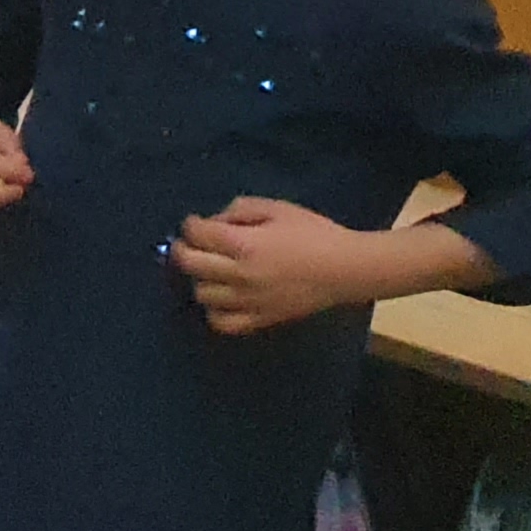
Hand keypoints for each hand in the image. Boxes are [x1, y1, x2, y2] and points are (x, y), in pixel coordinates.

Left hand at [171, 197, 369, 335]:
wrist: (347, 269)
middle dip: (183, 250)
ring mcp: (247, 301)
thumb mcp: (278, 208)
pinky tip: (222, 298)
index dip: (190, 225)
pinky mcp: (259, 319)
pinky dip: (215, 311)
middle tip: (192, 244)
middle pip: (189, 264)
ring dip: (200, 279)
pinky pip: (222, 322)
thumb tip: (215, 221)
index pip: (197, 234)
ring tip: (213, 271)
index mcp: (244, 244)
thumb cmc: (315, 233)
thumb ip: (241, 209)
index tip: (195, 223)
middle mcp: (239, 275)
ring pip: (201, 294)